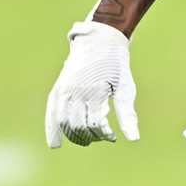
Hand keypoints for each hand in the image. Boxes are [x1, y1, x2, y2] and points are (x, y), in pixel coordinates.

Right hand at [44, 21, 137, 146]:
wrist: (100, 40)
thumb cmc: (117, 65)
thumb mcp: (126, 87)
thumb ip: (127, 114)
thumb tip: (133, 139)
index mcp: (94, 91)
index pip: (95, 124)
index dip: (104, 134)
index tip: (113, 136)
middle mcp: (76, 91)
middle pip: (78, 126)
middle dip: (91, 136)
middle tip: (102, 137)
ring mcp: (64, 89)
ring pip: (64, 122)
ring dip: (75, 135)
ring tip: (88, 139)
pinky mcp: (59, 88)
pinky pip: (51, 112)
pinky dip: (51, 129)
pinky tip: (55, 145)